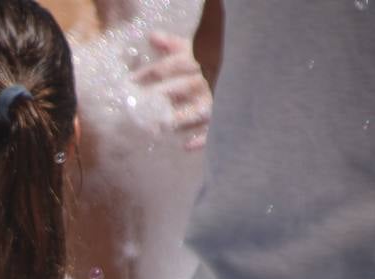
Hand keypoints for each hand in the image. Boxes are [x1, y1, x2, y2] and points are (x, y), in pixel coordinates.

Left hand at [132, 31, 211, 150]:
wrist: (246, 70)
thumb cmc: (215, 60)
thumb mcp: (195, 48)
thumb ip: (173, 44)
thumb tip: (152, 36)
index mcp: (194, 63)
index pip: (164, 69)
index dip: (144, 76)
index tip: (129, 83)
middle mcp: (202, 81)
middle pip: (173, 92)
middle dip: (153, 102)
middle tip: (136, 112)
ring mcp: (213, 101)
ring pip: (190, 114)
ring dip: (173, 122)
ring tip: (157, 129)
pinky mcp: (222, 117)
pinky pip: (212, 131)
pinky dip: (201, 140)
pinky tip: (186, 146)